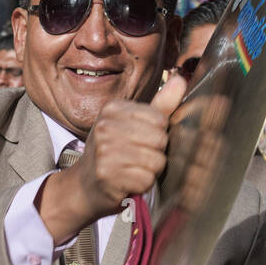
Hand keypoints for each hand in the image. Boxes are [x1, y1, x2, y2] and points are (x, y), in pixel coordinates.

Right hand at [36, 72, 187, 242]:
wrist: (84, 186)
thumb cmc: (112, 153)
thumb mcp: (132, 124)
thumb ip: (160, 105)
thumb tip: (181, 78)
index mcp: (113, 108)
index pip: (160, 120)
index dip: (157, 135)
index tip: (139, 141)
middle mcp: (105, 127)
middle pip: (160, 140)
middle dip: (155, 154)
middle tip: (136, 159)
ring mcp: (104, 151)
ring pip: (156, 162)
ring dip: (150, 171)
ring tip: (132, 170)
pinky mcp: (107, 176)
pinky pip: (146, 180)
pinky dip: (141, 185)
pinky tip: (127, 183)